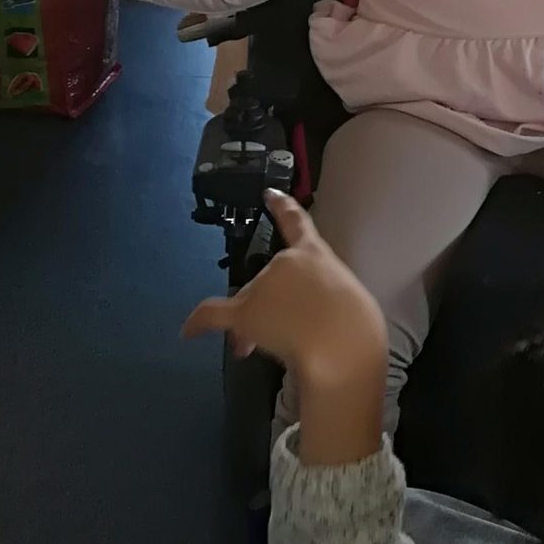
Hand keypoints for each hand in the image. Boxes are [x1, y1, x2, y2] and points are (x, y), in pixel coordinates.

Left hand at [185, 195, 387, 464]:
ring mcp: (262, 285)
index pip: (297, 224)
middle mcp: (285, 262)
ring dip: (256, 327)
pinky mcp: (244, 312)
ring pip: (250, 308)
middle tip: (280, 333)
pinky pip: (214, 315)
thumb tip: (300, 324)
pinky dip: (200, 324)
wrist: (340, 340)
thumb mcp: (346, 302)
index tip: (269, 194)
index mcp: (315, 254)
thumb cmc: (355, 322)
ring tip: (271, 349)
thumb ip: (322, 302)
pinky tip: (188, 332)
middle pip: (268, 283)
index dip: (283, 208)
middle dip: (269, 306)